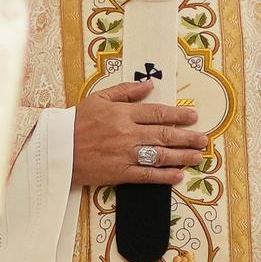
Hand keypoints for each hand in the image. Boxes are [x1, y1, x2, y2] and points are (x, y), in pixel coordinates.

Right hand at [72, 81, 207, 188]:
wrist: (57, 148)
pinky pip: (147, 175)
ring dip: (182, 156)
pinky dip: (164, 176)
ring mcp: (125, 154)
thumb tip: (149, 85)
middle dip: (188, 138)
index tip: (194, 116)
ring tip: (198, 157)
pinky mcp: (120, 173)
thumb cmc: (77, 121)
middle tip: (204, 140)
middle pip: (164, 135)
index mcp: (123, 114)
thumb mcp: (99, 98)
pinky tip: (179, 175)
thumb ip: (126, 91)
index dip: (179, 115)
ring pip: (160, 156)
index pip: (158, 113)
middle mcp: (128, 134)